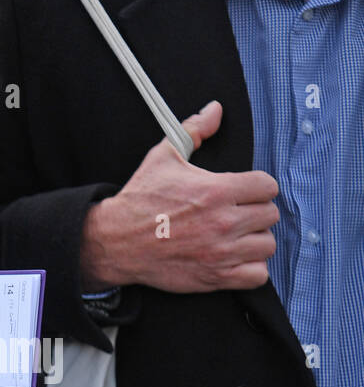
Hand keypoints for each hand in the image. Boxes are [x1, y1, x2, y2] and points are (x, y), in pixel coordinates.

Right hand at [81, 100, 278, 294]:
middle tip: (234, 212)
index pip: (267, 186)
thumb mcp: (162, 157)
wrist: (116, 241)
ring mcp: (222, 252)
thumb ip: (193, 131)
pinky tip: (233, 256)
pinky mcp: (216, 277)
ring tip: (234, 235)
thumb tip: (215, 109)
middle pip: (270, 214)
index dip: (256, 186)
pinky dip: (250, 267)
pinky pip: (258, 274)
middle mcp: (224, 222)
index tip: (242, 190)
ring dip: (253, 239)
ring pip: (267, 244)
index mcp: (216, 191)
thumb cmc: (139, 200)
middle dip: (253, 211)